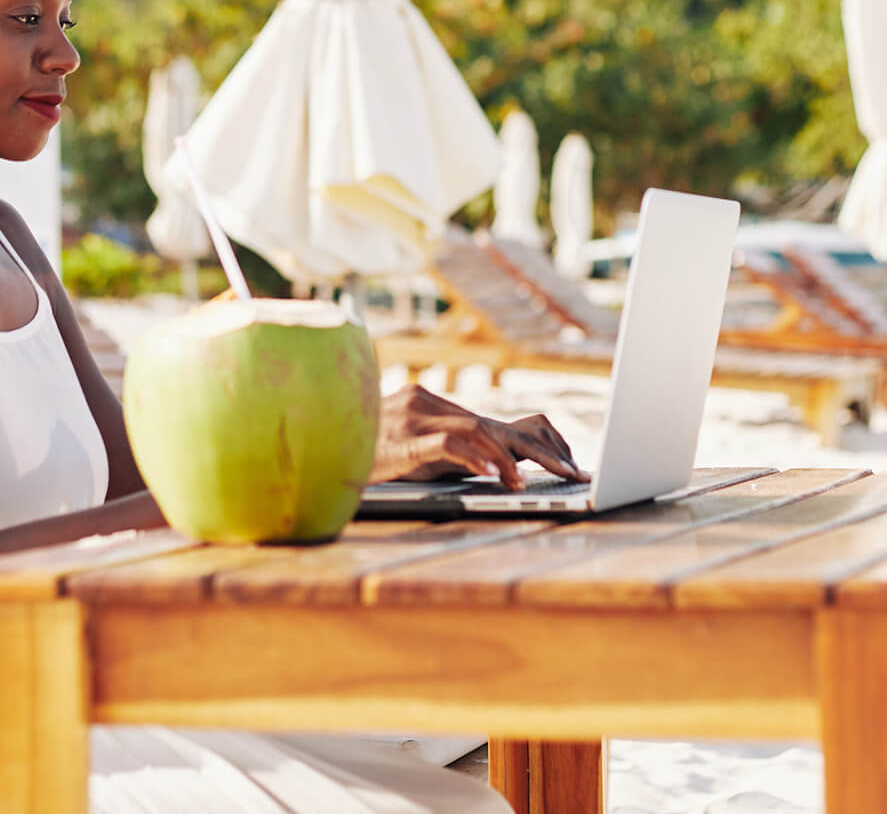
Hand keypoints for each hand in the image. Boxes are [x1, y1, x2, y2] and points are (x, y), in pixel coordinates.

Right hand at [369, 384, 587, 488]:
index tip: (567, 464)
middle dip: (540, 450)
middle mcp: (426, 404)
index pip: (493, 420)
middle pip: (495, 423)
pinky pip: (447, 444)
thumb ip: (445, 451)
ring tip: (538, 482)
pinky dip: (477, 459)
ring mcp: (412, 419)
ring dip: (513, 458)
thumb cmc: (359, 456)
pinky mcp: (401, 441)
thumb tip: (497, 467)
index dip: (535, 441)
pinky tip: (498, 476)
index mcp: (430, 405)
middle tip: (574, 474)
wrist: (313, 447)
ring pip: (478, 428)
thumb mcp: (407, 452)